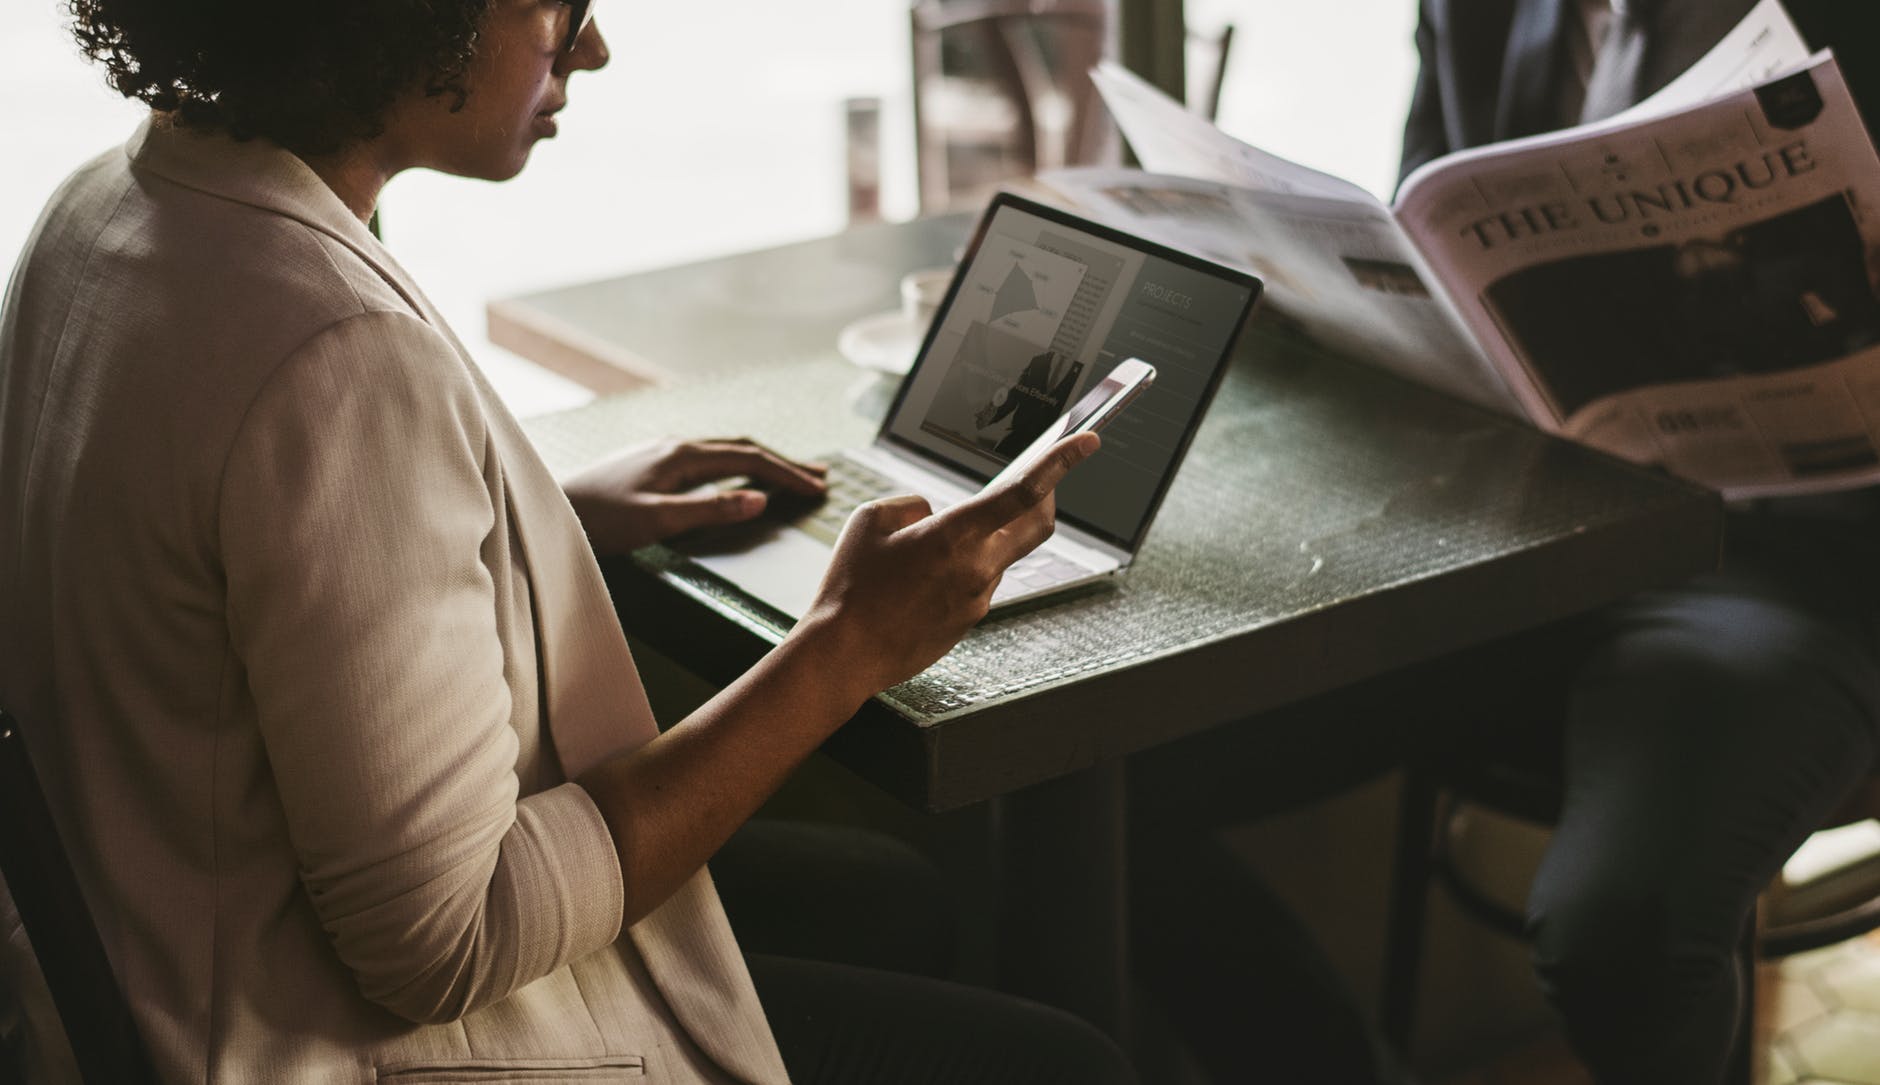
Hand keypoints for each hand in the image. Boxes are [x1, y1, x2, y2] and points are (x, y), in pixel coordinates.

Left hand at [562, 437, 825, 554]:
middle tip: (819, 476)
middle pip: (742, 447)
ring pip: (724, 450)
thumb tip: (759, 499)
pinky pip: (707, 458)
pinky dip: (735, 465)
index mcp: (682, 456)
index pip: (749, 459)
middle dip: (783, 462)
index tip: (818, 488)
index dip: (787, 473)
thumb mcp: (657, 520)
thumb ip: (710, 510)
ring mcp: (662, 451)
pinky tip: (735, 475)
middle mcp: (675, 445)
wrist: (548, 509)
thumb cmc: (598, 520)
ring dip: (761, 461)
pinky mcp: (650, 463)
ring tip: (788, 474)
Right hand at [794, 431, 1099, 698]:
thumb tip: (935, 514)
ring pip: (1000, 555)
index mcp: (955, 535)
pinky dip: (963, 568)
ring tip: (929, 547)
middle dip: (1047, 496)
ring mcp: (978, 599)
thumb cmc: (850, 587)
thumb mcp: (870, 521)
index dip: (1061, 461)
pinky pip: (978, 582)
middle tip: (1040, 478)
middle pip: (1037, 525)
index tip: (1088, 441)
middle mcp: (978, 568)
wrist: (844, 656)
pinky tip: (921, 578)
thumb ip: (912, 505)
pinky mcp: (969, 622)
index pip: (1024, 491)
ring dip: (985, 538)